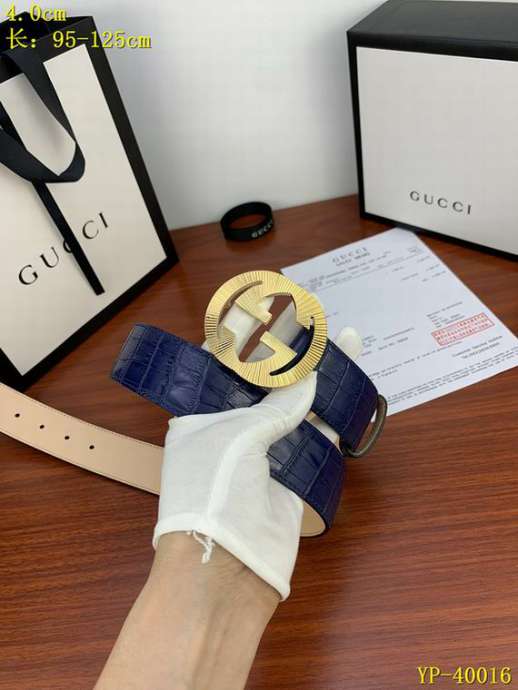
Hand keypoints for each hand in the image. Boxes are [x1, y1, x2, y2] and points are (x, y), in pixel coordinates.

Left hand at [154, 300, 362, 599]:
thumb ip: (276, 405)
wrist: (226, 568)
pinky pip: (316, 435)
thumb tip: (310, 377)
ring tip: (340, 339)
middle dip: (288, 352)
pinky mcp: (294, 472)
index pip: (221, 366)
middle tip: (312, 318)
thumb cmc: (211, 492)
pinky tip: (349, 385)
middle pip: (264, 382)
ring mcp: (265, 450)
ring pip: (296, 404)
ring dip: (318, 376)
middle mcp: (230, 429)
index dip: (244, 339)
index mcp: (199, 416)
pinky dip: (333, 412)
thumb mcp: (236, 437)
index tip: (266, 311)